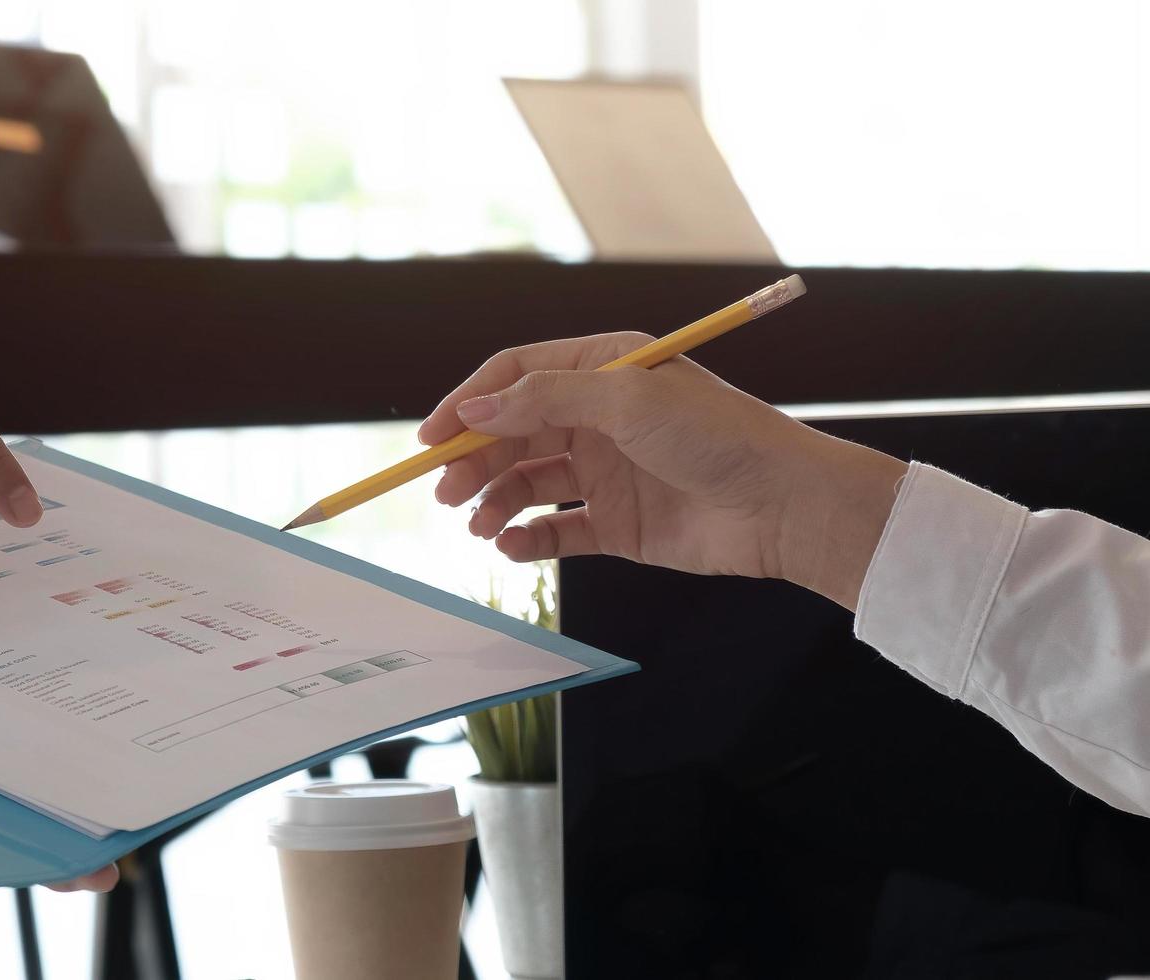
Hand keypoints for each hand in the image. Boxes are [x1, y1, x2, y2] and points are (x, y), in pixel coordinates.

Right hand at [416, 332, 907, 608]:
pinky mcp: (617, 523)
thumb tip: (476, 407)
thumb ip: (545, 401)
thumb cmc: (720, 437)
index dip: (468, 402)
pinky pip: (555, 529)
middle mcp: (600, 417)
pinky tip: (511, 546)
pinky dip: (527, 538)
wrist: (785, 507)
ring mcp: (607, 471)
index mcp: (603, 368)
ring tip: (478, 526)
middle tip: (445, 493)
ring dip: (494, 502)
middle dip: (473, 461)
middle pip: (512, 433)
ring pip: (526, 483)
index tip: (431, 438)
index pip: (517, 376)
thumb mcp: (627, 400)